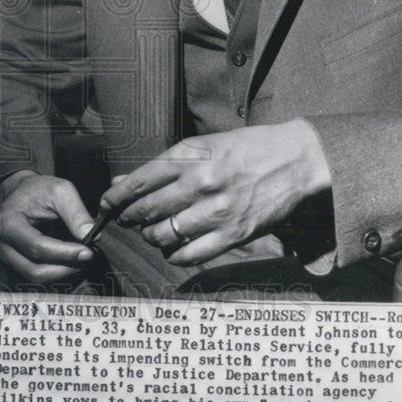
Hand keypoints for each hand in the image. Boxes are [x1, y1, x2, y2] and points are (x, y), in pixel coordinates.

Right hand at [0, 171, 94, 282]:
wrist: (20, 192)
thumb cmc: (38, 190)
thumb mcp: (60, 191)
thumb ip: (76, 213)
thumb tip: (91, 236)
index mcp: (9, 223)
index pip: (38, 247)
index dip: (65, 253)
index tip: (88, 251)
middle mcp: (1, 244)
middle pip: (34, 269)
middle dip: (65, 268)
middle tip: (87, 258)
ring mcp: (4, 256)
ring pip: (34, 277)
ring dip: (61, 273)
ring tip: (80, 260)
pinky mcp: (11, 262)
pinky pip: (33, 275)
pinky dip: (54, 273)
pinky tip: (68, 261)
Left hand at [99, 119, 330, 266]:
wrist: (296, 161)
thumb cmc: (248, 149)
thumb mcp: (204, 145)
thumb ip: (165, 164)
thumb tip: (124, 180)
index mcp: (191, 156)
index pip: (140, 181)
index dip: (116, 196)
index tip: (106, 205)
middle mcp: (200, 183)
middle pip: (147, 210)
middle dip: (130, 219)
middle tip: (126, 221)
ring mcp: (216, 211)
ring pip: (164, 235)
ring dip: (151, 237)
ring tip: (152, 233)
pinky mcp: (233, 235)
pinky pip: (191, 254)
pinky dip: (175, 255)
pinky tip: (172, 250)